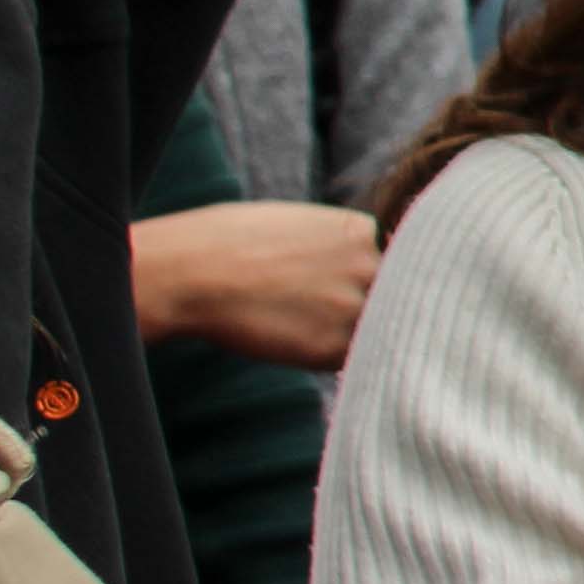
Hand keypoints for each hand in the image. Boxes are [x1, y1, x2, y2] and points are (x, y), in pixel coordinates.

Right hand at [129, 201, 377, 369]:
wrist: (190, 273)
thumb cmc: (227, 243)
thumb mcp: (296, 224)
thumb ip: (334, 244)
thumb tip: (353, 264)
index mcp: (361, 231)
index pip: (393, 261)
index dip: (372, 280)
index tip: (352, 289)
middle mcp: (369, 266)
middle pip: (394, 295)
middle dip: (371, 307)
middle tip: (328, 315)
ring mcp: (355, 306)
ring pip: (378, 328)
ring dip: (358, 336)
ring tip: (310, 331)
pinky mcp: (333, 345)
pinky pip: (354, 358)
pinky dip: (336, 359)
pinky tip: (301, 346)